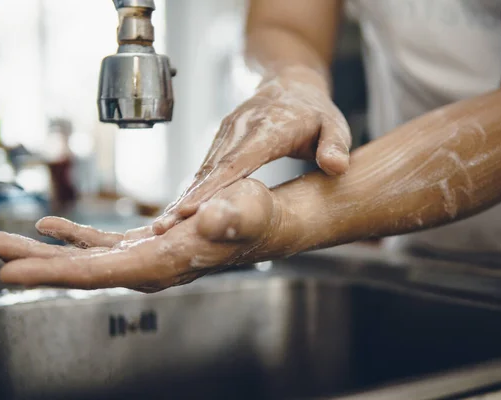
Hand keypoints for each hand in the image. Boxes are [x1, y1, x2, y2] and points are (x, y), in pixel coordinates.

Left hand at [0, 179, 290, 291]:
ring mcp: (145, 258)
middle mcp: (150, 266)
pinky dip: (74, 238)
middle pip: (83, 271)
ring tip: (7, 243)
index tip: (12, 274)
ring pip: (86, 260)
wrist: (263, 222)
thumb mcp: (248, 208)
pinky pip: (102, 246)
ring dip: (45, 253)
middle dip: (35, 265)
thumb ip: (231, 215)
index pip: (101, 273)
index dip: (54, 273)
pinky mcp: (145, 247)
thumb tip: (211, 218)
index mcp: (167, 261)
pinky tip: (52, 228)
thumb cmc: (257, 215)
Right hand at [152, 65, 350, 234]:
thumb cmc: (315, 111)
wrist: (290, 83)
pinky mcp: (221, 138)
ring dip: (184, 197)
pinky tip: (179, 211)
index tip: (190, 209)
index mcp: (270, 128)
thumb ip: (336, 145)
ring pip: (203, 169)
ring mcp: (227, 132)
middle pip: (211, 169)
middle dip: (188, 199)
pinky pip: (205, 166)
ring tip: (164, 226)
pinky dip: (191, 188)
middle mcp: (241, 129)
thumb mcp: (335, 125)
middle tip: (165, 228)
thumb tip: (336, 166)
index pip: (237, 162)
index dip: (213, 187)